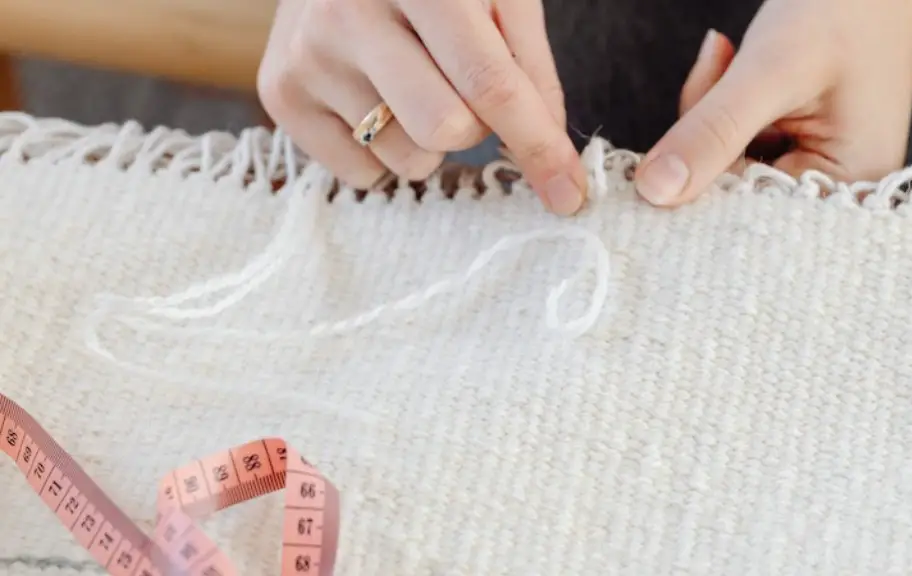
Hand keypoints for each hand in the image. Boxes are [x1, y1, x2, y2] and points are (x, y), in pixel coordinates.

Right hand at [258, 0, 586, 214]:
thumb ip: (529, 67)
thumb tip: (549, 156)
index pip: (490, 84)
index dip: (538, 144)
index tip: (568, 194)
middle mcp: (351, 12)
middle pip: (446, 130)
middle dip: (474, 127)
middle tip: (459, 87)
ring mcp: (307, 54)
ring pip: (407, 158)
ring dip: (427, 139)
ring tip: (408, 81)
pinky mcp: (280, 92)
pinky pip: (362, 173)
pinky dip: (384, 151)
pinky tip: (372, 95)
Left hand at [635, 0, 911, 206]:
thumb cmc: (846, 12)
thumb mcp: (772, 72)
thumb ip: (713, 130)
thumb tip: (653, 191)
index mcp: (849, 190)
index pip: (744, 212)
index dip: (698, 178)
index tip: (680, 131)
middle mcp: (834, 196)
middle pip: (730, 192)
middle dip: (705, 132)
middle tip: (718, 63)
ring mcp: (812, 173)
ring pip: (723, 167)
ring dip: (709, 113)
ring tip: (729, 56)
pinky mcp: (793, 150)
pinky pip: (733, 146)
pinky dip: (720, 108)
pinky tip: (733, 64)